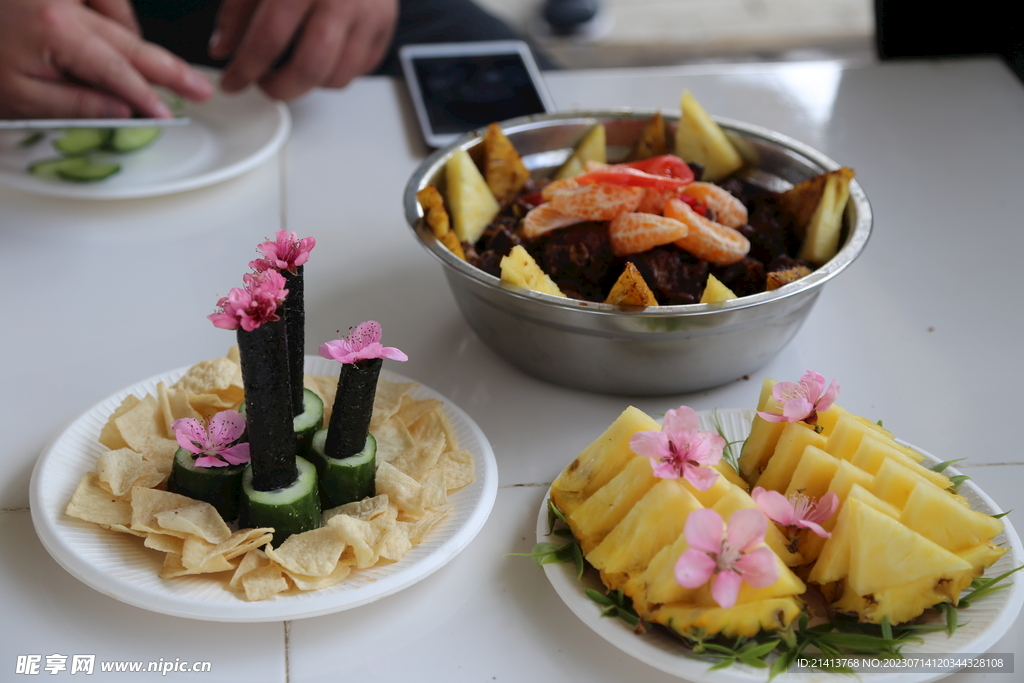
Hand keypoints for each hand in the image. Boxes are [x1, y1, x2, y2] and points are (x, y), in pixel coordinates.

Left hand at [0, 0, 213, 118]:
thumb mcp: (16, 94)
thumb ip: (73, 103)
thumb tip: (119, 110)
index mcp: (56, 29)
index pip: (117, 70)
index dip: (146, 96)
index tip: (166, 114)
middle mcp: (64, 3)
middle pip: (131, 41)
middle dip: (169, 69)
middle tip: (200, 89)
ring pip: (118, 18)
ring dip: (138, 45)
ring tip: (160, 74)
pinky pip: (101, 4)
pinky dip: (114, 21)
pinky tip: (119, 40)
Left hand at [211, 0, 398, 99]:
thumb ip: (239, 10)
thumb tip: (224, 49)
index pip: (269, 38)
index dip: (246, 69)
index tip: (233, 82)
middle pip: (310, 68)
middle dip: (281, 89)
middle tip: (265, 85)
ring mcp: (369, 14)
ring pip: (338, 76)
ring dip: (310, 83)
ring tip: (293, 69)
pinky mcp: (385, 25)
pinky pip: (360, 70)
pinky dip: (337, 72)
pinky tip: (322, 57)